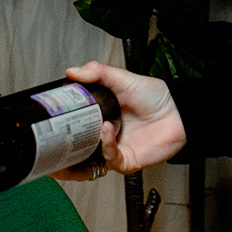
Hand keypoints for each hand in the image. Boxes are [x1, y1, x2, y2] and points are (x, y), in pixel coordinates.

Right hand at [63, 61, 186, 173]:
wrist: (179, 111)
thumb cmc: (155, 97)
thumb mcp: (122, 78)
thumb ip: (97, 72)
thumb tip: (72, 71)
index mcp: (100, 116)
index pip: (74, 122)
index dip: (62, 121)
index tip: (52, 113)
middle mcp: (105, 134)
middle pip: (77, 144)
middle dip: (64, 143)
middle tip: (54, 132)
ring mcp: (115, 148)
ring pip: (90, 157)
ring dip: (82, 146)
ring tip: (78, 130)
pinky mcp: (127, 160)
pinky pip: (110, 158)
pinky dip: (106, 144)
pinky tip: (106, 129)